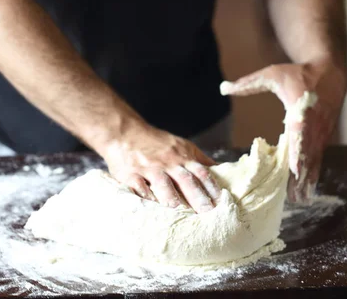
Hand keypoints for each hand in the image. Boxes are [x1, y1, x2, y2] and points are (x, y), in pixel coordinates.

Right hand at [99, 125, 221, 212]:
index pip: (201, 173)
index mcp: (182, 156)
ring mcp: (149, 168)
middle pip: (186, 181)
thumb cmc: (155, 142)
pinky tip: (153, 209)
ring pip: (163, 184)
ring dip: (172, 199)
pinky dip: (146, 198)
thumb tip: (221, 170)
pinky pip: (140, 187)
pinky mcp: (131, 174)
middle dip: (198, 198)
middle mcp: (168, 162)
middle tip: (208, 214)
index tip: (221, 203)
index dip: (212, 188)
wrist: (124, 132)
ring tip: (181, 214)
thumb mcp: (180, 146)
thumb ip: (199, 160)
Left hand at [221, 59, 346, 202]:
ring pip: (315, 160)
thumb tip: (222, 88)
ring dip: (308, 180)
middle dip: (301, 175)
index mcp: (301, 109)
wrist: (331, 74)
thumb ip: (248, 83)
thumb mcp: (272, 74)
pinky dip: (313, 175)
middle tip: (292, 196)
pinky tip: (307, 190)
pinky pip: (318, 159)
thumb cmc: (299, 74)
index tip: (294, 169)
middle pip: (308, 154)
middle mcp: (314, 125)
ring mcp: (321, 133)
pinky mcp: (324, 138)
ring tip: (299, 200)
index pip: (300, 133)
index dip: (298, 152)